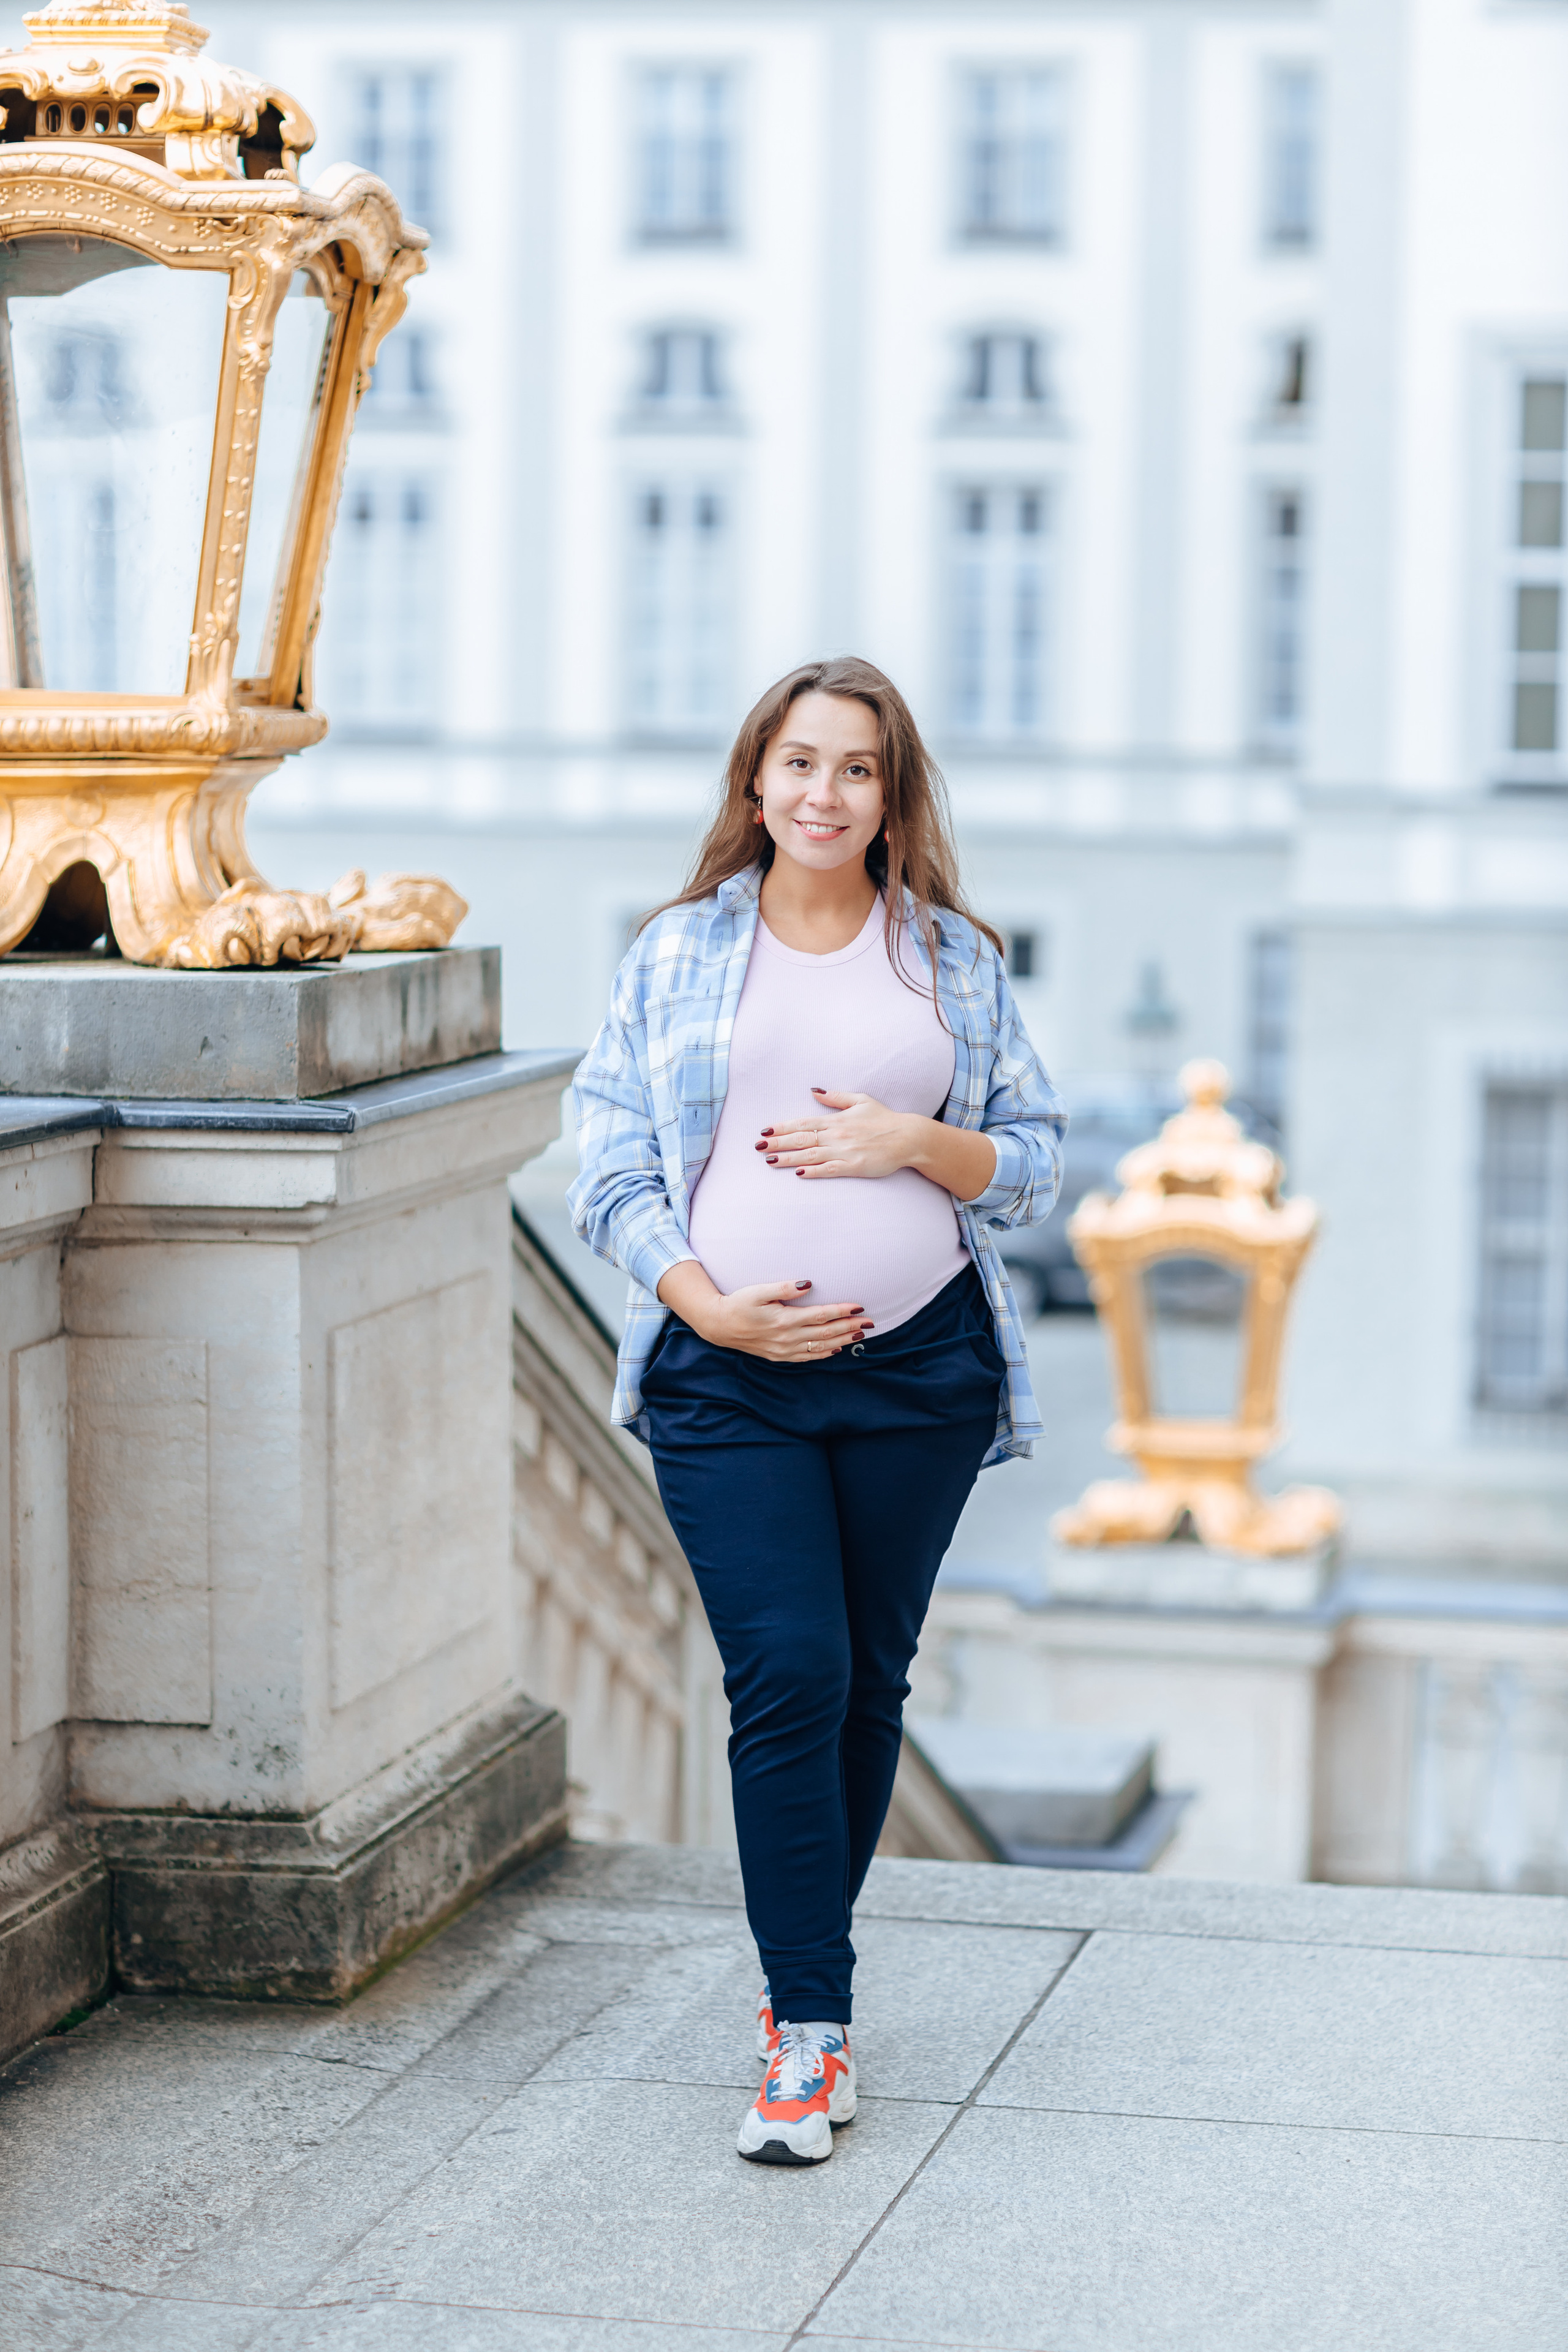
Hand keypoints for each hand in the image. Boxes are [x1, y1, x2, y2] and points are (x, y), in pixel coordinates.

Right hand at [656, 1261, 872, 1361]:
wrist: (720, 1325)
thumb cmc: (739, 1303)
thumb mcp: (759, 1290)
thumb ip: (785, 1287)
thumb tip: (808, 1283)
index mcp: (784, 1319)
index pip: (821, 1315)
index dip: (842, 1311)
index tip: (859, 1306)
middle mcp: (787, 1337)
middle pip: (826, 1332)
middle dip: (850, 1327)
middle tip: (870, 1322)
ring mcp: (784, 1350)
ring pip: (820, 1347)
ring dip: (842, 1340)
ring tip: (861, 1334)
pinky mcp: (780, 1356)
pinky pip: (807, 1357)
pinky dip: (824, 1353)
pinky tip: (836, 1349)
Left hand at [755, 1090, 915, 1180]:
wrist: (908, 1137)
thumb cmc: (885, 1119)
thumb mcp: (861, 1100)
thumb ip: (835, 1098)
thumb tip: (814, 1090)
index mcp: (836, 1120)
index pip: (802, 1124)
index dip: (782, 1127)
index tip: (765, 1131)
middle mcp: (836, 1135)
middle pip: (801, 1140)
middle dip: (777, 1143)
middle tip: (757, 1148)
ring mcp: (844, 1151)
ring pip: (810, 1155)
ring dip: (788, 1158)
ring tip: (769, 1161)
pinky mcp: (854, 1166)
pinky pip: (829, 1170)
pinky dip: (813, 1171)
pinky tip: (798, 1173)